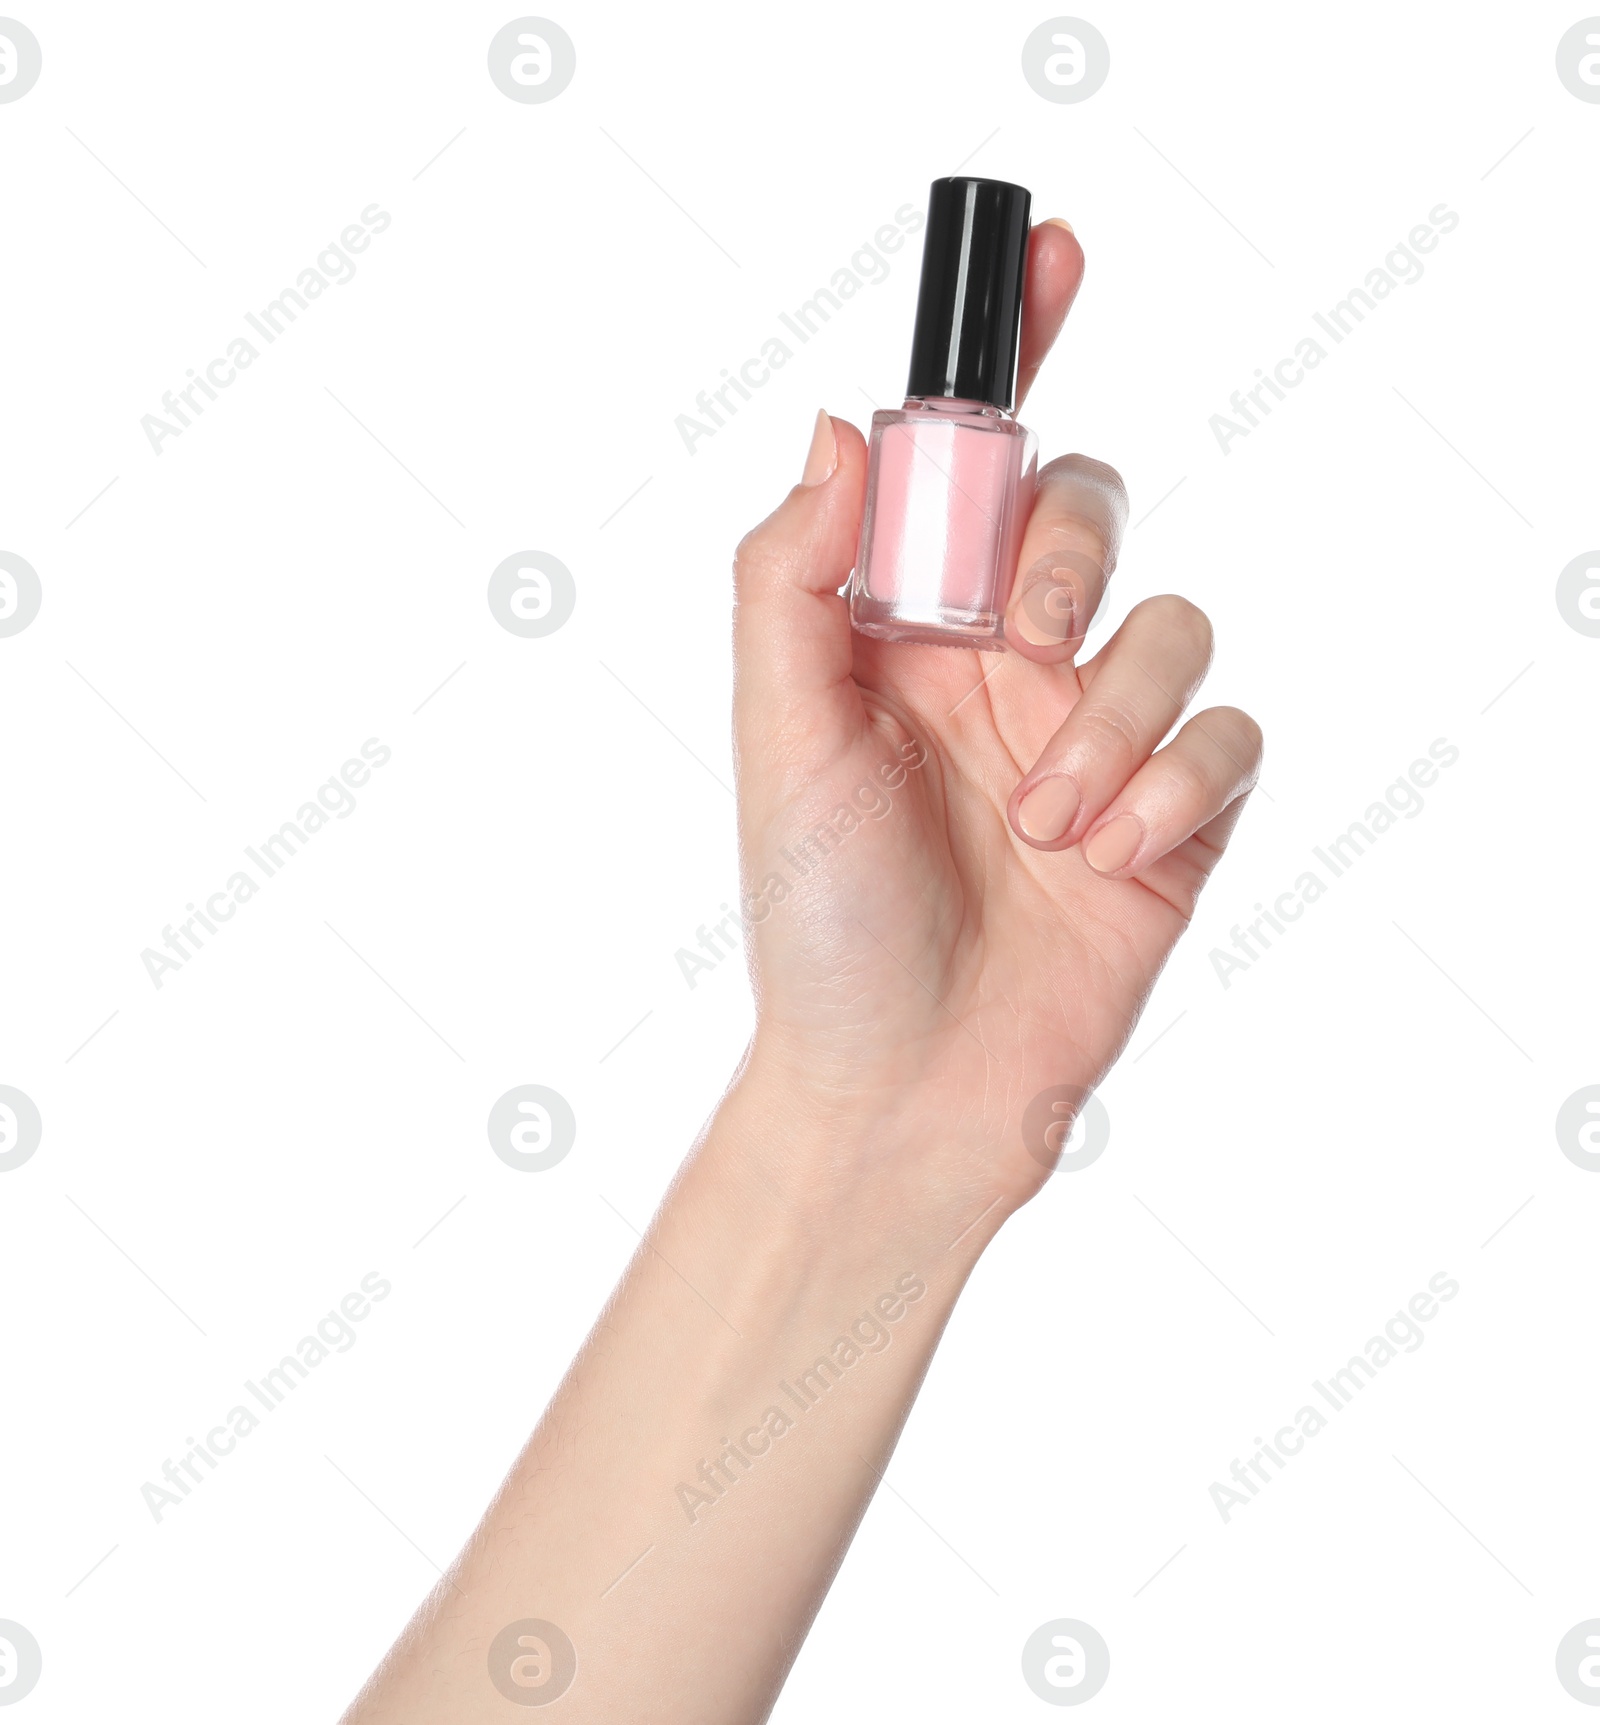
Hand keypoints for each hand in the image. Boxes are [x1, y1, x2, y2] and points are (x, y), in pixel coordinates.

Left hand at [731, 221, 1262, 1211]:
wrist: (902, 1087)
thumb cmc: (822, 923)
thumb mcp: (778, 737)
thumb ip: (794, 578)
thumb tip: (834, 428)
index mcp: (903, 631)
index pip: (967, 464)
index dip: (1013, 352)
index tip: (1051, 253)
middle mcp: (1003, 666)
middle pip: (1089, 508)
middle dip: (1064, 553)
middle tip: (1018, 641)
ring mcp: (1093, 735)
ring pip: (1171, 626)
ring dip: (1112, 716)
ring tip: (1048, 821)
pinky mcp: (1172, 813)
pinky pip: (1228, 734)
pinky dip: (1178, 782)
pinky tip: (1115, 854)